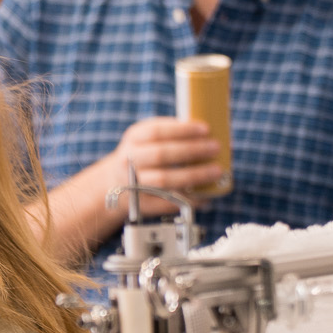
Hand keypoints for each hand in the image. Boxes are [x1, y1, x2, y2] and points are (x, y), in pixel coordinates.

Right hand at [101, 117, 223, 209]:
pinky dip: (189, 199)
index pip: (157, 131)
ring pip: (164, 179)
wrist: (116, 181)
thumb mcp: (148, 138)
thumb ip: (171, 133)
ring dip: (194, 175)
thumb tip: (207, 135)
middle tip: (215, 148)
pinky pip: (167, 202)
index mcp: (134, 138)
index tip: (206, 129)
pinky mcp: (141, 203)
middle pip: (161, 154)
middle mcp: (129, 160)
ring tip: (216, 171)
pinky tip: (206, 195)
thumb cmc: (143, 155)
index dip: (182, 130)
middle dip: (192, 151)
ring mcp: (133, 183)